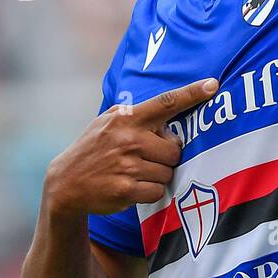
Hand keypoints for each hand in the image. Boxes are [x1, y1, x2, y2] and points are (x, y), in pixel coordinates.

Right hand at [44, 77, 218, 217]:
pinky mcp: (125, 190)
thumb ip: (137, 116)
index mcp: (126, 118)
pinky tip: (130, 187)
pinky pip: (157, 191)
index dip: (191, 94)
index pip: (165, 103)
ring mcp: (126, 165)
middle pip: (175, 150)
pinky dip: (149, 192)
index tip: (212, 85)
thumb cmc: (95, 149)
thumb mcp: (108, 122)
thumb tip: (170, 119)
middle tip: (144, 159)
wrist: (65, 183)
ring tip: (134, 173)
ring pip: (168, 173)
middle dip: (165, 158)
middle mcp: (127, 139)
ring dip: (157, 176)